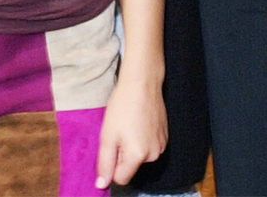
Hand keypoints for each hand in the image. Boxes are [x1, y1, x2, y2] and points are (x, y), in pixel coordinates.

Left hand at [95, 72, 166, 188]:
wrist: (142, 82)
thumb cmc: (122, 106)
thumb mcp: (107, 135)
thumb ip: (105, 163)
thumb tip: (101, 185)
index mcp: (138, 156)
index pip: (120, 178)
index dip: (111, 166)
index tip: (110, 146)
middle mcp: (153, 154)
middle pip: (131, 166)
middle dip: (122, 153)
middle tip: (119, 131)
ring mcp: (161, 145)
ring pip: (140, 156)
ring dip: (132, 146)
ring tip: (130, 124)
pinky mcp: (165, 136)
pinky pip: (149, 146)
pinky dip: (142, 138)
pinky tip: (139, 121)